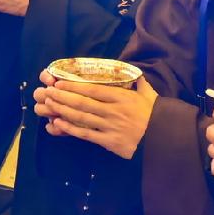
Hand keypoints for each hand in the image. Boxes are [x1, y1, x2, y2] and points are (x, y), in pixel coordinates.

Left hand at [35, 75, 157, 158]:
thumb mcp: (150, 94)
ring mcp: (110, 127)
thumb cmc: (157, 116)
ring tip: (49, 105)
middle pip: (82, 102)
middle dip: (63, 97)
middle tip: (47, 92)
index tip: (60, 82)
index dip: (74, 86)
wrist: (166, 140)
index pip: (93, 89)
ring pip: (81, 117)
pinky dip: (71, 129)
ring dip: (63, 111)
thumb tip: (134, 73)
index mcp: (121, 97)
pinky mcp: (109, 142)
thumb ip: (138, 83)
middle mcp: (113, 111)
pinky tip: (59, 124)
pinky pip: (87, 135)